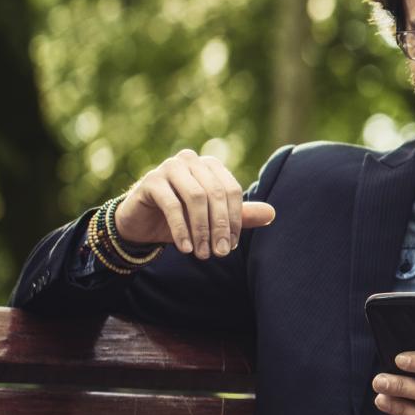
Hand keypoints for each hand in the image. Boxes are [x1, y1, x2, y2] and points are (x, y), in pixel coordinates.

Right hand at [115, 149, 275, 258]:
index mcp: (211, 165)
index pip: (232, 190)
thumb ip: (241, 215)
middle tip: (220, 253)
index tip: (232, 246)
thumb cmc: (182, 218)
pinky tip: (186, 248)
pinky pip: (172, 205)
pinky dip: (181, 229)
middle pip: (216, 193)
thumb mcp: (213, 219)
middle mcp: (192, 160)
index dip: (235, 219)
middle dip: (220, 226)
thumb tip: (272, 214)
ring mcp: (170, 167)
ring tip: (203, 254)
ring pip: (196, 197)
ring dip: (202, 229)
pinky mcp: (151, 180)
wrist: (141, 222)